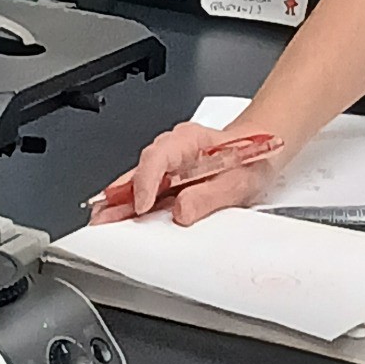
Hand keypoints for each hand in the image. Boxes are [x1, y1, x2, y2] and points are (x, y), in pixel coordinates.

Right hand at [90, 122, 283, 226]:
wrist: (264, 150)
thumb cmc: (251, 158)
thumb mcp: (238, 181)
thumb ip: (209, 196)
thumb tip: (181, 212)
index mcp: (189, 141)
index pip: (157, 157)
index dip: (145, 182)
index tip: (140, 206)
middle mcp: (174, 149)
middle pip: (140, 170)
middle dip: (119, 195)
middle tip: (101, 218)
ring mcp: (170, 163)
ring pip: (139, 180)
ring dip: (121, 202)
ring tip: (103, 223)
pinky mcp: (170, 178)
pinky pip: (147, 189)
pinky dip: (133, 204)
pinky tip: (120, 218)